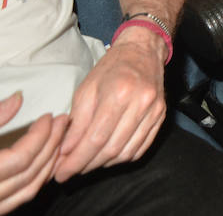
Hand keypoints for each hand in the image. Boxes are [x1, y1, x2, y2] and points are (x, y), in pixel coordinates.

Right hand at [0, 95, 69, 215]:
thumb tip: (19, 98)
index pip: (17, 160)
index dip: (40, 137)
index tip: (49, 116)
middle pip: (26, 177)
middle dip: (51, 146)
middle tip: (63, 122)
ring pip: (24, 194)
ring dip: (48, 165)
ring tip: (58, 138)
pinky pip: (13, 204)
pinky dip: (33, 182)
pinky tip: (41, 162)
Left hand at [53, 30, 167, 181]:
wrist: (143, 50)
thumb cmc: (111, 67)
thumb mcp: (86, 88)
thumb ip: (77, 121)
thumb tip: (66, 151)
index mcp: (118, 93)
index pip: (95, 138)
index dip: (76, 160)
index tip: (61, 173)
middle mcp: (140, 103)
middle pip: (111, 148)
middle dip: (87, 165)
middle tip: (70, 171)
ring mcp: (154, 111)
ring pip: (127, 152)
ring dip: (104, 164)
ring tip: (87, 164)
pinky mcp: (161, 116)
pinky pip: (141, 148)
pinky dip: (122, 158)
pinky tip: (108, 156)